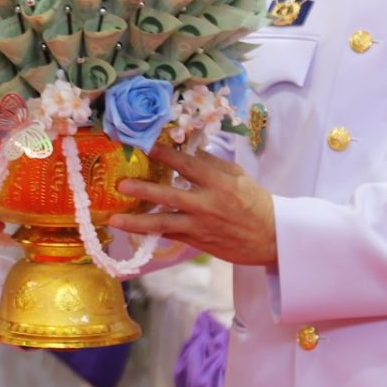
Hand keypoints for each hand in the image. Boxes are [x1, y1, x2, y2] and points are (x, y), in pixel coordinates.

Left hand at [108, 146, 278, 266]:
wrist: (271, 238)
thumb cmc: (255, 202)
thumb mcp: (238, 176)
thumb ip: (212, 164)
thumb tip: (188, 149)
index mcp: (219, 183)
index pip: (187, 165)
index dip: (165, 154)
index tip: (145, 145)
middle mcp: (206, 204)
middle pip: (169, 195)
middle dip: (143, 189)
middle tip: (121, 184)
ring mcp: (200, 225)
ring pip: (163, 223)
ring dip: (136, 221)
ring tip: (114, 220)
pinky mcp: (197, 242)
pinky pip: (169, 236)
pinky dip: (150, 233)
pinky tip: (132, 230)